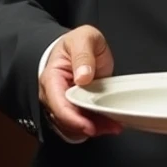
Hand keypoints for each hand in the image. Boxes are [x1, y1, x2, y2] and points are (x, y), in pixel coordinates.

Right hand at [39, 25, 122, 140]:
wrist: (80, 46)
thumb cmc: (77, 43)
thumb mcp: (83, 38)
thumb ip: (83, 55)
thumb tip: (82, 76)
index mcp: (52, 77)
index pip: (58, 104)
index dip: (73, 119)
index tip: (89, 125)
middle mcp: (54, 95)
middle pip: (66, 119)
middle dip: (87, 127)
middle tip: (110, 126)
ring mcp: (64, 103)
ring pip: (75, 125)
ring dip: (95, 128)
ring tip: (114, 125)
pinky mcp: (76, 107)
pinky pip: (83, 122)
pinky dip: (97, 125)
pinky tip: (109, 123)